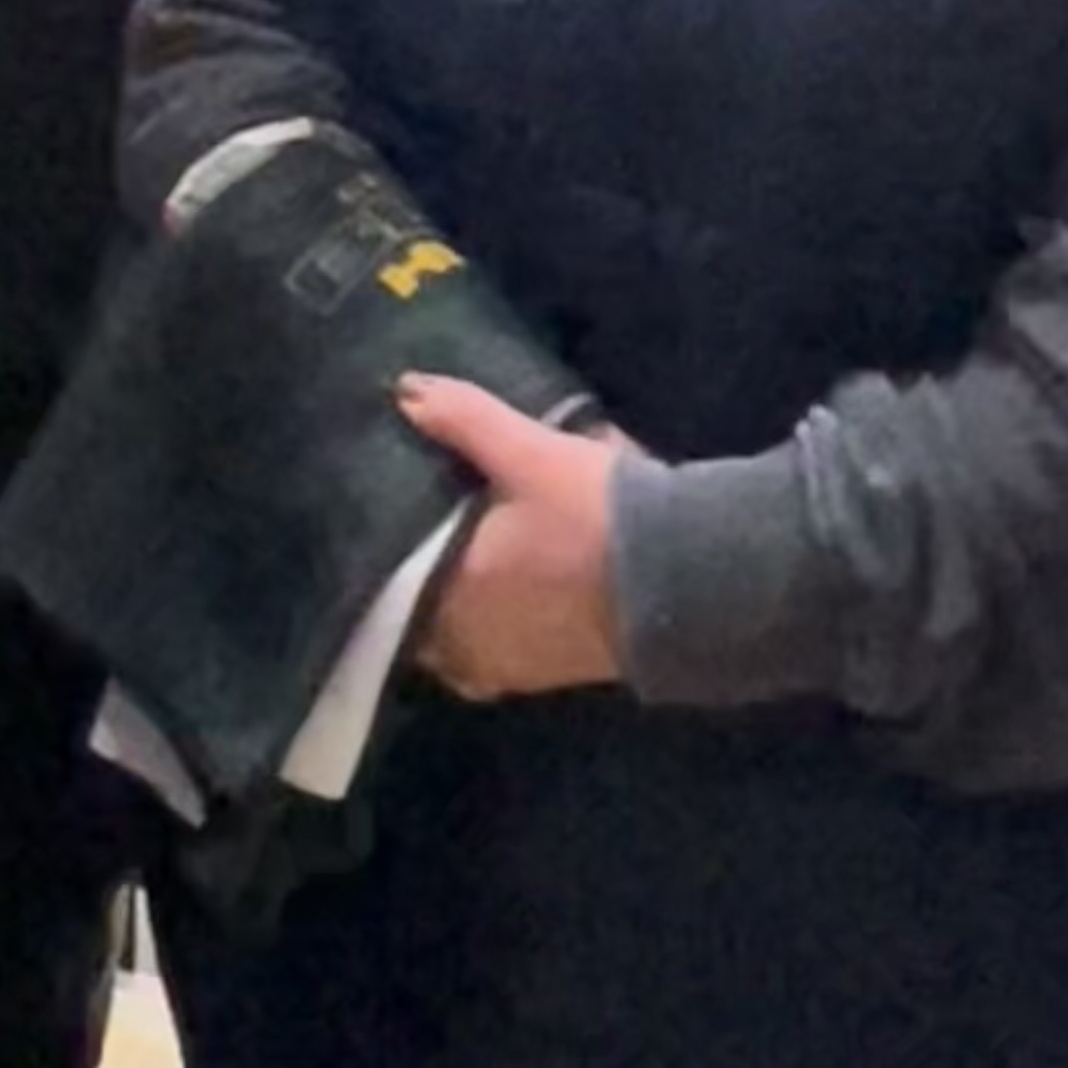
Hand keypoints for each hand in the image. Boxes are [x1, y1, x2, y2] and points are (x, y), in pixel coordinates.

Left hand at [399, 374, 626, 700]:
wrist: (684, 580)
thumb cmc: (595, 517)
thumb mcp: (531, 452)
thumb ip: (466, 420)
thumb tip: (405, 391)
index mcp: (450, 593)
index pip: (386, 583)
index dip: (384, 552)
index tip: (384, 518)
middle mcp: (466, 644)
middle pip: (417, 615)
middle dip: (416, 580)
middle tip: (423, 531)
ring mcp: (506, 669)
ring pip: (454, 639)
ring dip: (453, 606)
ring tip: (463, 556)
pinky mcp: (545, 676)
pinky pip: (492, 655)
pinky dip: (488, 628)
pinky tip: (505, 591)